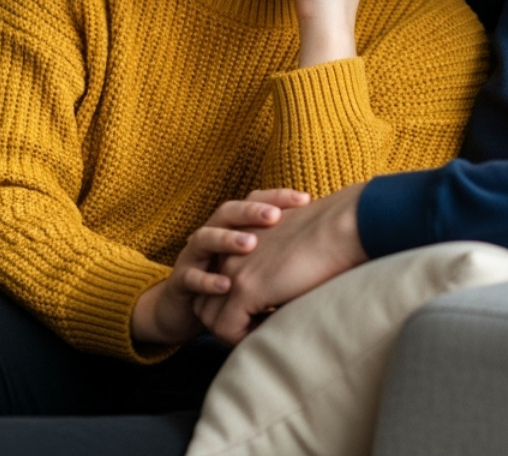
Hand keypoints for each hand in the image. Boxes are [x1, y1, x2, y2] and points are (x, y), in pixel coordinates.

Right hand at [132, 189, 310, 346]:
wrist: (187, 310)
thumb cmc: (234, 282)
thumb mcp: (260, 265)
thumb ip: (285, 253)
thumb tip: (326, 245)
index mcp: (232, 225)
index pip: (255, 201)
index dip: (278, 197)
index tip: (306, 199)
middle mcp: (212, 233)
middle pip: (229, 211)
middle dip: (251, 212)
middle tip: (275, 216)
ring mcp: (194, 256)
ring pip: (206, 238)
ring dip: (227, 239)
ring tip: (251, 244)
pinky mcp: (180, 281)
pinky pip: (190, 277)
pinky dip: (207, 280)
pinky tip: (226, 285)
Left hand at [194, 182, 367, 344]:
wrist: (344, 226)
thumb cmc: (334, 236)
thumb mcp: (296, 246)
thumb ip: (278, 264)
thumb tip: (285, 289)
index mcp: (242, 239)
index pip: (217, 280)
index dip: (233, 303)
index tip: (262, 313)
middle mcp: (231, 253)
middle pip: (206, 299)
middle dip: (224, 321)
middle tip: (256, 329)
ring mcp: (235, 270)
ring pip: (210, 317)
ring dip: (232, 332)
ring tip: (262, 335)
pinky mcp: (246, 288)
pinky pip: (226, 328)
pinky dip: (242, 340)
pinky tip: (269, 334)